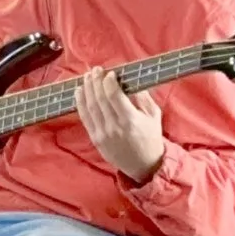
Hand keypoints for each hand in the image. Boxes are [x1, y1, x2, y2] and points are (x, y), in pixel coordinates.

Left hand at [77, 66, 165, 181]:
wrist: (143, 165)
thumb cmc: (151, 138)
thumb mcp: (154, 116)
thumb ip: (144, 98)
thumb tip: (132, 81)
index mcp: (130, 120)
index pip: (114, 96)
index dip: (109, 82)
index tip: (110, 73)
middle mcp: (114, 127)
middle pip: (100, 99)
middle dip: (96, 81)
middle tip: (96, 70)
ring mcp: (102, 134)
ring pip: (90, 107)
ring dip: (87, 89)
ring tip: (87, 76)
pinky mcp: (95, 139)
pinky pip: (85, 118)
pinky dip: (80, 103)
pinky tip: (79, 91)